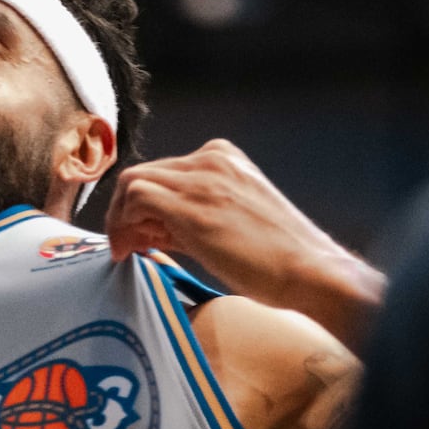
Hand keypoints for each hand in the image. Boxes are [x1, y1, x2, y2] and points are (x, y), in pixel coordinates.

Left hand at [102, 140, 384, 347]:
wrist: (309, 270)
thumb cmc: (278, 258)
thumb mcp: (232, 222)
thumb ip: (192, 217)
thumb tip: (152, 229)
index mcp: (222, 158)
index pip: (163, 172)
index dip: (142, 205)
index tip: (140, 235)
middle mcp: (210, 159)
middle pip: (143, 173)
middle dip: (125, 211)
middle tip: (125, 245)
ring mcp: (201, 179)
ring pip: (132, 182)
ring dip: (119, 218)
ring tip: (125, 251)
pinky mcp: (192, 206)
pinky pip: (136, 199)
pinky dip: (123, 224)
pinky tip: (130, 251)